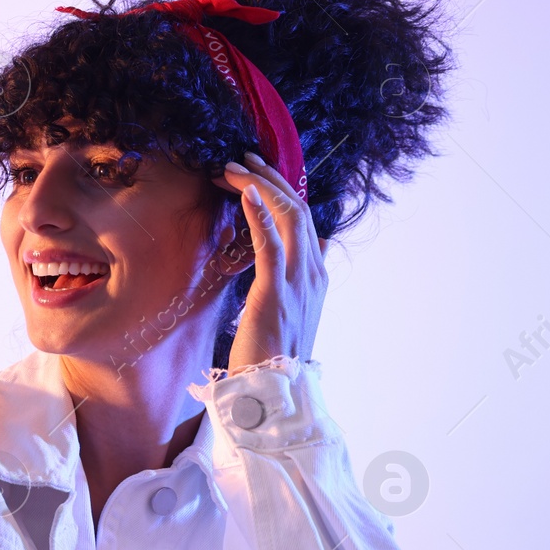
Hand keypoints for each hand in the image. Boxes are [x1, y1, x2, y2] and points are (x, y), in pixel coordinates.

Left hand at [211, 151, 328, 372]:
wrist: (274, 391)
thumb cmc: (272, 353)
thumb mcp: (290, 308)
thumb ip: (300, 276)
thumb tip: (317, 247)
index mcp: (315, 275)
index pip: (302, 219)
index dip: (278, 190)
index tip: (252, 173)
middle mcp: (313, 273)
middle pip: (297, 209)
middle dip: (269, 178)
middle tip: (239, 158)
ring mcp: (298, 282)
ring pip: (288, 217)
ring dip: (259, 186)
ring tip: (232, 168)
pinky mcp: (276, 293)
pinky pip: (271, 245)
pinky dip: (260, 214)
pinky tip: (246, 192)